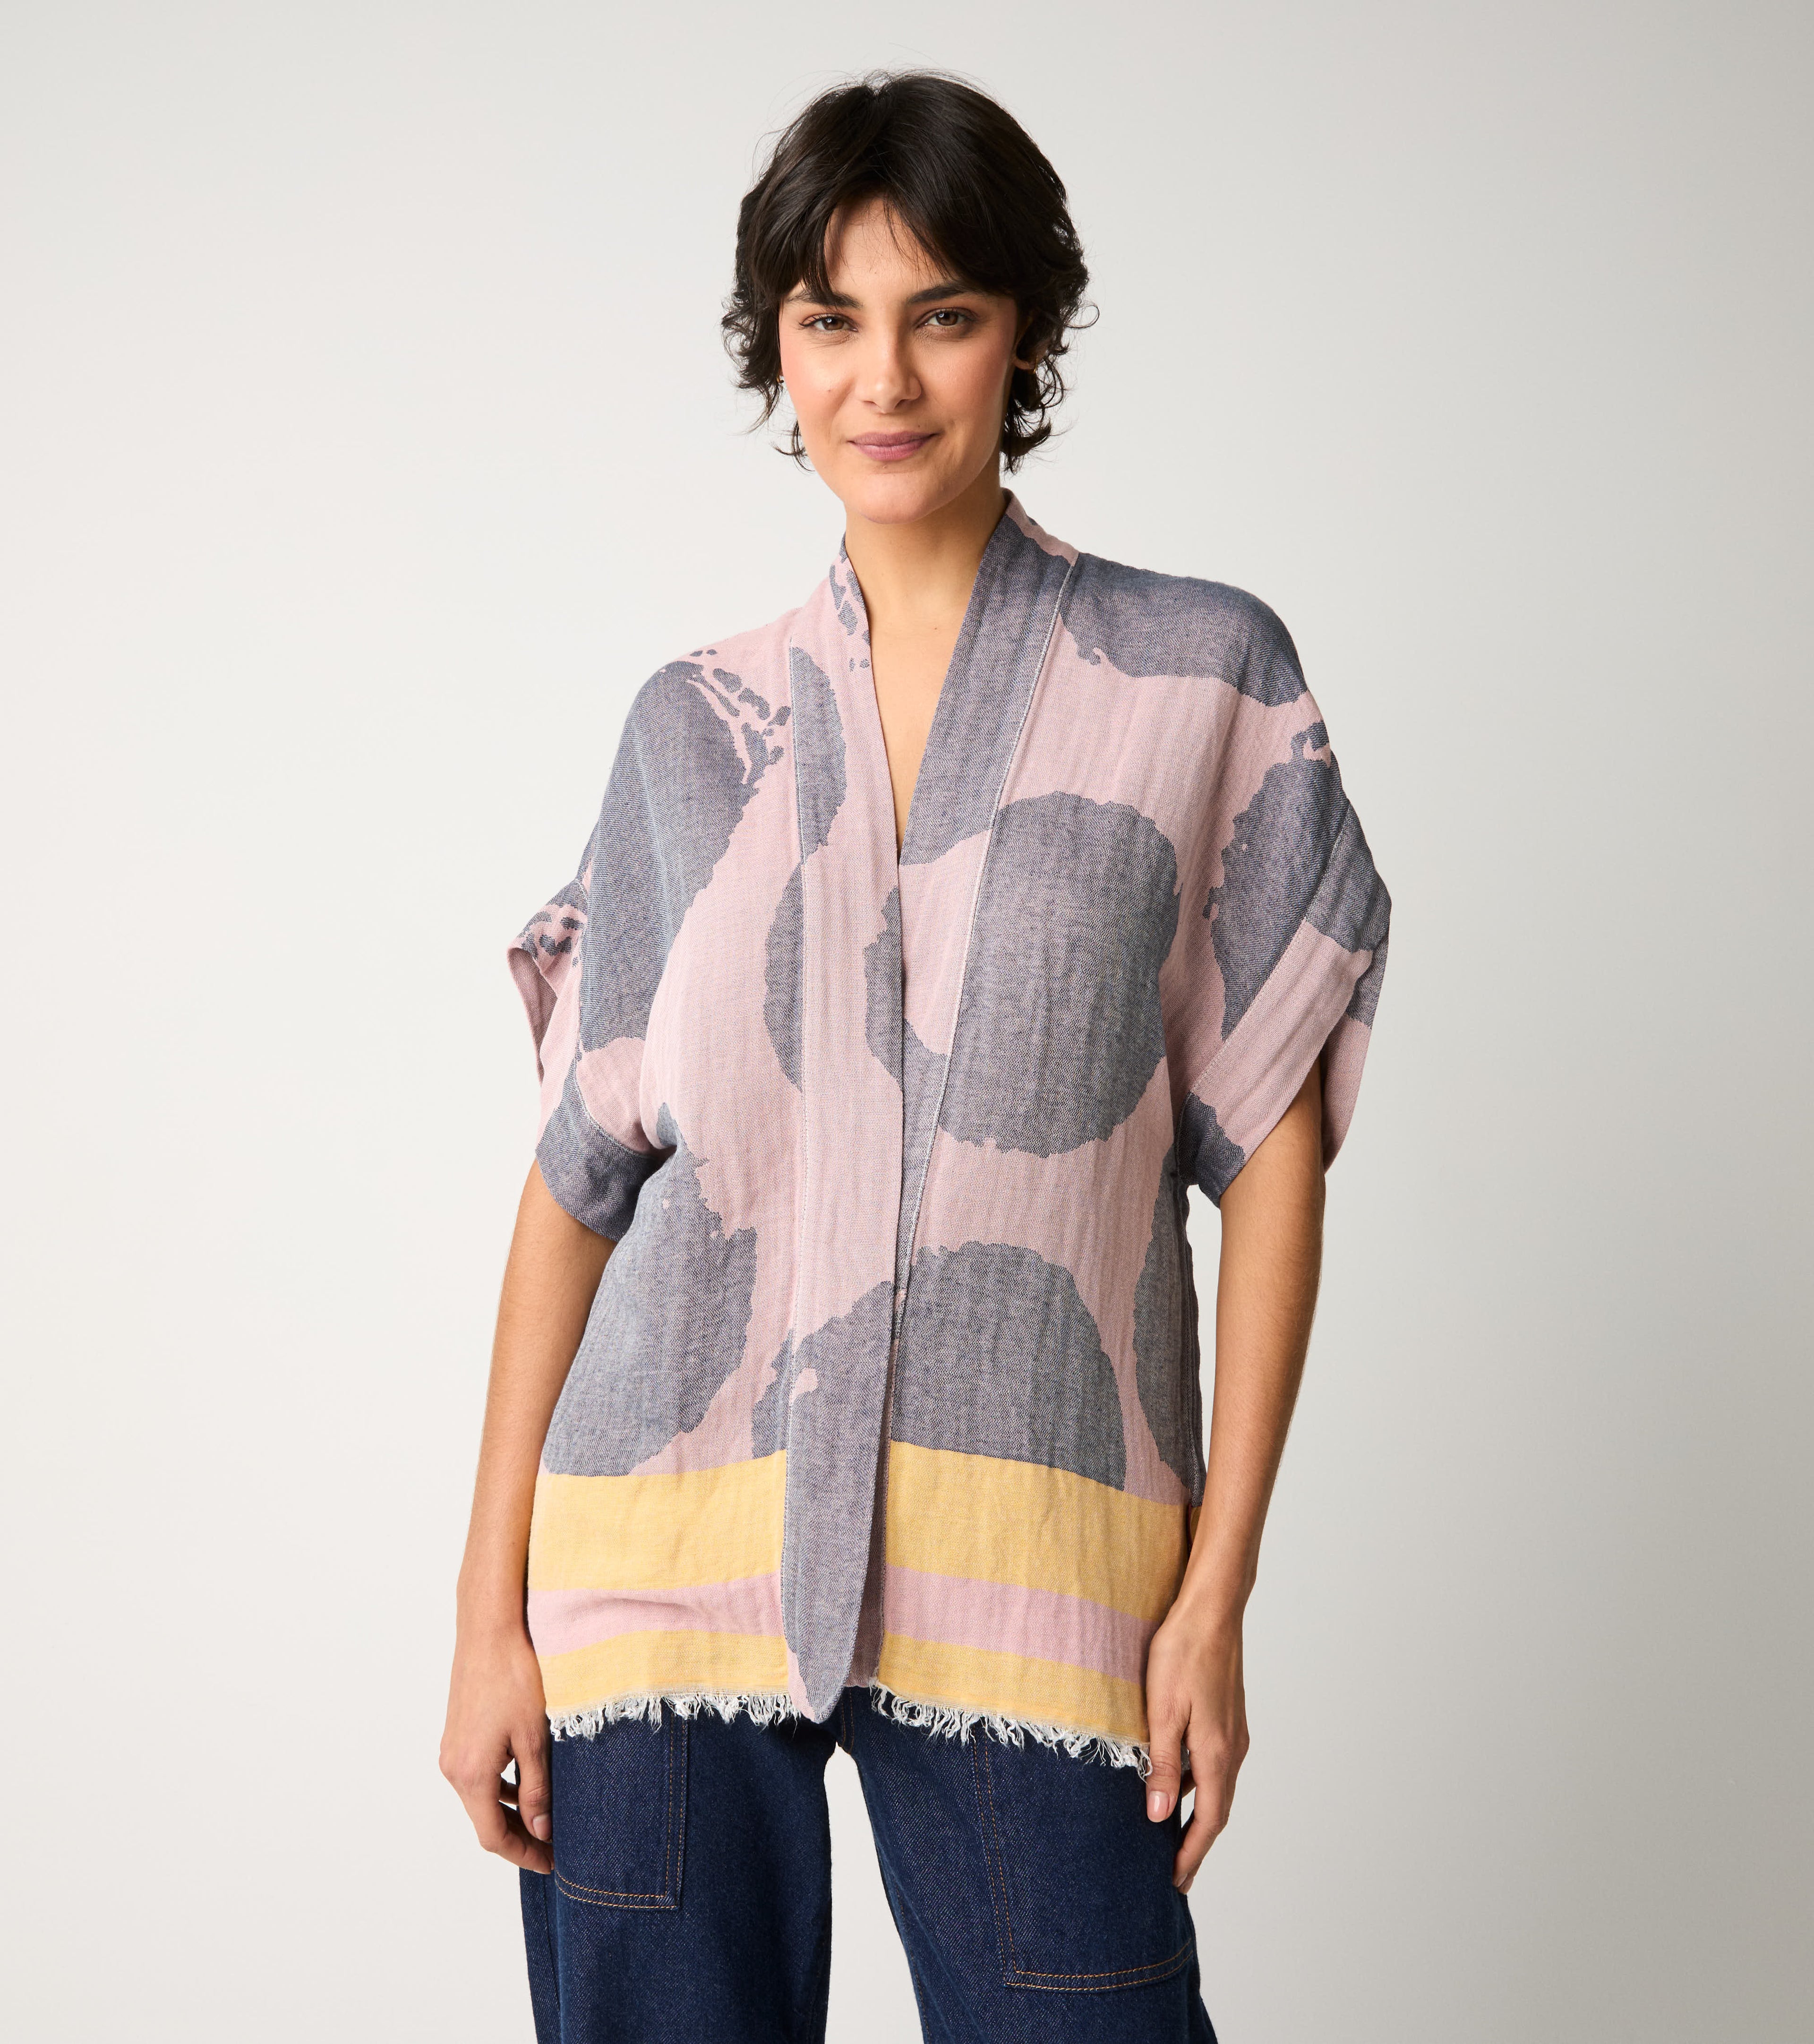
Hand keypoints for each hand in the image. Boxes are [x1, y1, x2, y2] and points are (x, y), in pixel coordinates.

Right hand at [440, 1621, 553, 1874]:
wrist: (489, 1629)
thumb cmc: (514, 1678)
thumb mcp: (535, 1739)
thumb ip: (538, 1789)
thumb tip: (542, 1830)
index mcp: (471, 1775)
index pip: (494, 1836)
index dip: (523, 1854)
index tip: (551, 1863)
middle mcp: (453, 1767)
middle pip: (485, 1819)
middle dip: (519, 1836)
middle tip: (553, 1845)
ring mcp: (452, 1749)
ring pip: (481, 1796)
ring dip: (511, 1810)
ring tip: (546, 1816)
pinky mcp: (458, 1732)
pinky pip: (478, 1773)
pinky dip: (501, 1786)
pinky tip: (527, 1780)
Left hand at [1142, 1602, 1249, 1892]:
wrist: (1212, 1610)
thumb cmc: (1182, 1654)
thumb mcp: (1162, 1711)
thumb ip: (1160, 1765)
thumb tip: (1157, 1816)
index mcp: (1217, 1753)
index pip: (1208, 1820)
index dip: (1192, 1854)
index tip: (1176, 1882)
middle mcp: (1233, 1749)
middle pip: (1217, 1810)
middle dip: (1196, 1843)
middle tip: (1176, 1874)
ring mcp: (1233, 1732)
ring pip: (1216, 1787)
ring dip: (1197, 1815)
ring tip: (1171, 1837)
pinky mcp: (1227, 1717)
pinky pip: (1214, 1764)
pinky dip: (1197, 1785)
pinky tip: (1175, 1783)